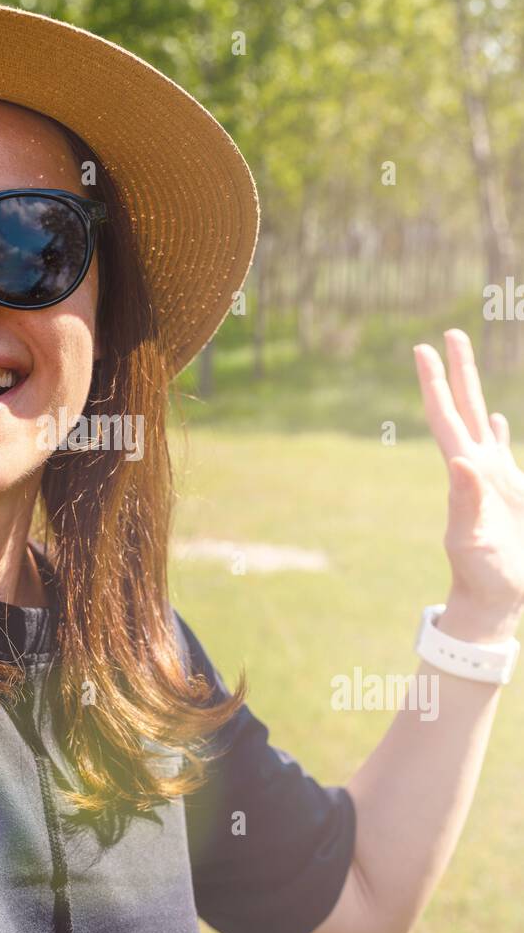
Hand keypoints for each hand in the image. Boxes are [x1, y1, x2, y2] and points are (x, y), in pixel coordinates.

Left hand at [414, 328, 523, 641]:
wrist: (496, 599)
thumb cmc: (483, 574)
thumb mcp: (471, 538)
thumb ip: (466, 501)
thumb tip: (460, 461)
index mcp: (464, 473)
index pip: (446, 418)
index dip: (434, 384)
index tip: (423, 348)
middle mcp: (475, 467)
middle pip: (464, 407)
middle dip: (456, 371)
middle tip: (447, 333)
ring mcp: (493, 478)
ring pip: (483, 421)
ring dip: (474, 391)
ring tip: (465, 360)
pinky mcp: (510, 492)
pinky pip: (503, 451)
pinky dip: (500, 431)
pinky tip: (499, 420)